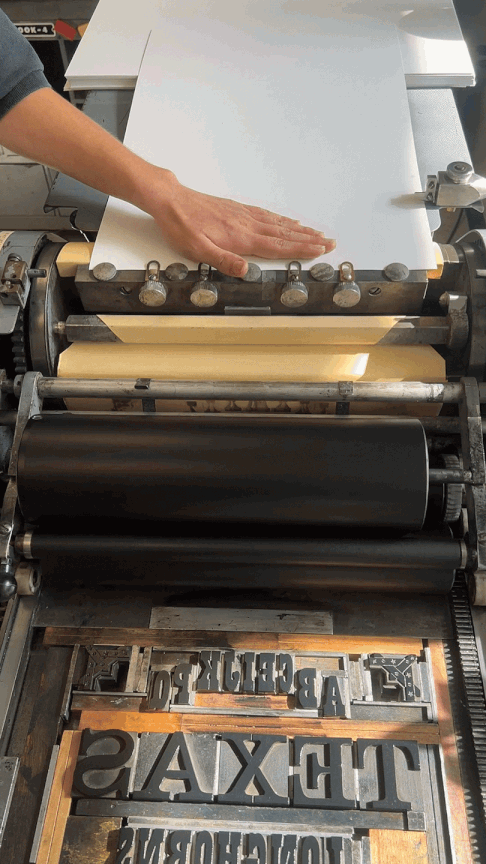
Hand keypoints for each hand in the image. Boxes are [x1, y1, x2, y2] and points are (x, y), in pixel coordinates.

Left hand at [143, 169, 335, 277]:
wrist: (171, 201)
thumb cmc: (182, 226)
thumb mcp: (197, 249)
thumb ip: (222, 260)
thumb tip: (245, 271)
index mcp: (240, 237)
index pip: (278, 245)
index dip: (301, 248)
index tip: (320, 250)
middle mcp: (246, 224)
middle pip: (284, 233)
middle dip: (309, 239)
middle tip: (330, 242)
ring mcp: (243, 215)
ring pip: (278, 224)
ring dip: (299, 229)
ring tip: (317, 233)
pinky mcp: (237, 210)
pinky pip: (267, 215)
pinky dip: (282, 220)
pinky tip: (288, 221)